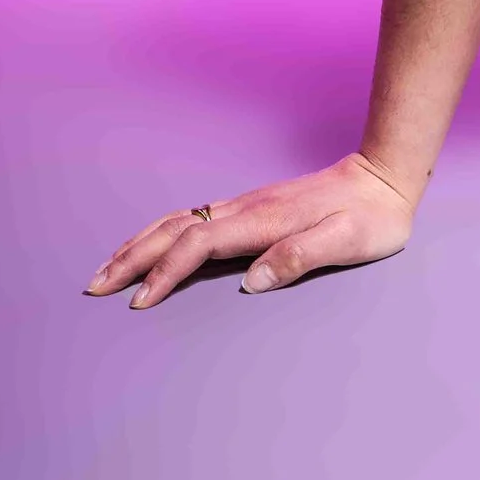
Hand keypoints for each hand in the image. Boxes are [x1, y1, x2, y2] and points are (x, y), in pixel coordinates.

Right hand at [85, 151, 421, 308]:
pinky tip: (152, 246)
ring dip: (139, 244)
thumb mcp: (349, 241)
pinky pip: (192, 219)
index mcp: (265, 220)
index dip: (166, 272)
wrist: (385, 178)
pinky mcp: (250, 207)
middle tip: (95, 287)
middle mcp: (247, 208)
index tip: (140, 301)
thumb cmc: (372, 218)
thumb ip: (301, 257)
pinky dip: (160, 234)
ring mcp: (246, 204)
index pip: (200, 244)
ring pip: (178, 220)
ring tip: (107, 269)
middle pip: (176, 229)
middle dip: (132, 257)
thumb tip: (250, 281)